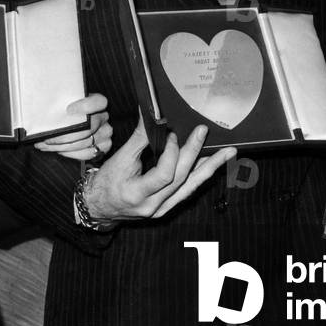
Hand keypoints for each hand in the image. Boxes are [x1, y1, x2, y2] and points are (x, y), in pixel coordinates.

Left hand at [35, 93, 112, 160]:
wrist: (71, 121)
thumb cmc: (64, 110)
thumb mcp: (63, 101)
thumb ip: (60, 101)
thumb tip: (48, 109)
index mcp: (97, 102)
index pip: (99, 102)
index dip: (86, 106)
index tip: (68, 110)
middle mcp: (104, 117)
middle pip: (90, 127)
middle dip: (66, 134)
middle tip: (48, 137)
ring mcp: (105, 133)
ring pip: (86, 142)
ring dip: (63, 146)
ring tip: (45, 145)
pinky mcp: (102, 147)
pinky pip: (88, 154)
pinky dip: (71, 154)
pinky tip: (58, 150)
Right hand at [83, 119, 236, 223]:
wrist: (98, 206)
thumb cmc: (105, 183)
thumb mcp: (119, 159)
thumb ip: (138, 138)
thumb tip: (151, 115)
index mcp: (137, 194)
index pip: (164, 175)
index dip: (171, 153)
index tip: (170, 134)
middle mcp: (153, 205)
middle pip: (181, 179)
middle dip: (195, 153)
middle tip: (205, 132)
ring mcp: (162, 209)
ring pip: (190, 187)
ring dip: (209, 168)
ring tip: (228, 153)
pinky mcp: (166, 207)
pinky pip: (187, 191)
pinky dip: (199, 176)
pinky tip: (212, 164)